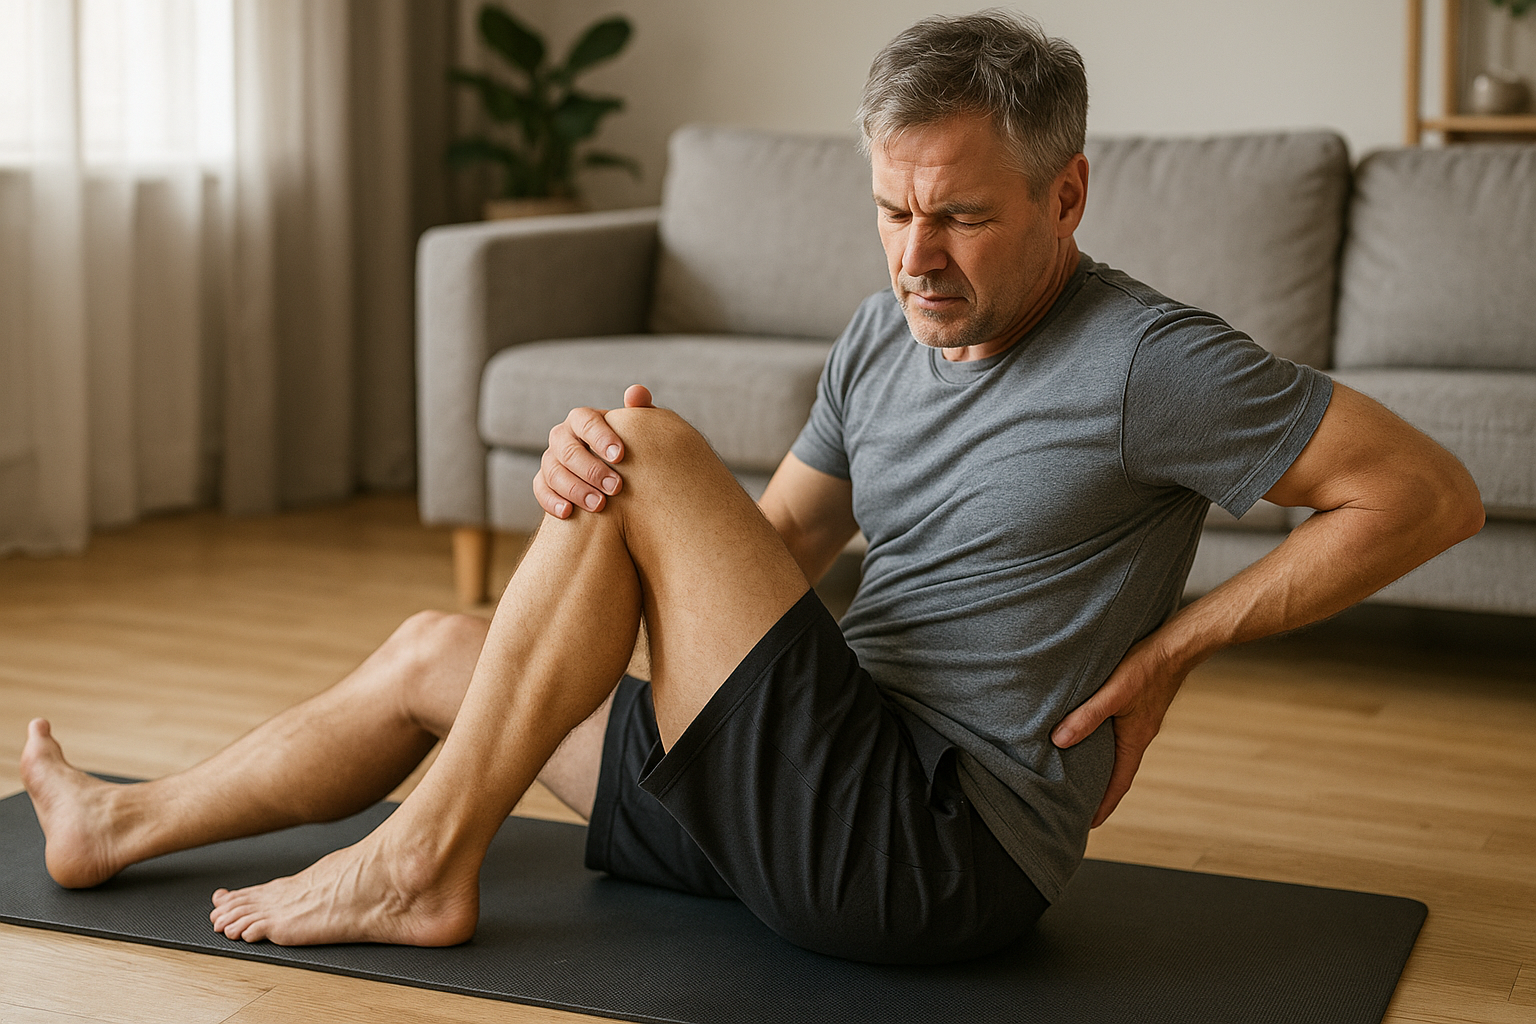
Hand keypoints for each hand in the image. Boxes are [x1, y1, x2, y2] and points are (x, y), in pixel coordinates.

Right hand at [533, 385, 654, 517]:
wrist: (618, 477)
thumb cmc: (630, 449)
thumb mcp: (637, 430)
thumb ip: (640, 410)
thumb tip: (637, 392)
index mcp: (582, 419)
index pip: (585, 421)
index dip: (601, 437)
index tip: (621, 456)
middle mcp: (562, 437)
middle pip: (568, 450)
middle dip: (591, 469)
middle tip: (616, 487)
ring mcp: (550, 459)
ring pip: (553, 471)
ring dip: (575, 489)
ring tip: (599, 504)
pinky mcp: (544, 482)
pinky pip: (541, 490)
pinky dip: (551, 501)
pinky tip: (569, 513)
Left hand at [1051, 634, 1189, 827]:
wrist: (1177, 644)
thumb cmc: (1147, 667)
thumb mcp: (1113, 693)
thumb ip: (1087, 716)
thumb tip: (1058, 741)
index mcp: (1135, 740)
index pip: (1119, 783)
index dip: (1104, 804)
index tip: (1089, 825)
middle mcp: (1139, 735)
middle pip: (1117, 772)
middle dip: (1100, 791)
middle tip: (1078, 806)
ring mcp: (1139, 721)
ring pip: (1116, 752)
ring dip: (1101, 766)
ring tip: (1079, 775)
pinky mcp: (1137, 707)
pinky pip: (1117, 734)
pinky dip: (1104, 744)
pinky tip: (1090, 736)